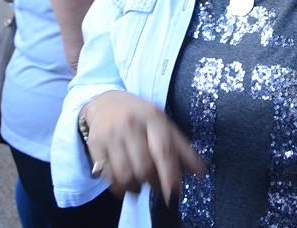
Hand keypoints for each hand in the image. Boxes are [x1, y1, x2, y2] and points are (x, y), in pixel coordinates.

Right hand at [84, 91, 204, 202]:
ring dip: (136, 187)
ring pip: (125, 174)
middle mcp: (131, 124)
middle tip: (158, 186)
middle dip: (154, 183)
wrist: (105, 102)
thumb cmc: (141, 116)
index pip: (163, 151)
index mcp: (153, 118)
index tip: (174, 195)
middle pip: (144, 167)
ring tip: (141, 184)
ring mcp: (111, 134)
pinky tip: (126, 183)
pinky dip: (119, 187)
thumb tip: (201, 172)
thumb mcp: (164, 125)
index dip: (170, 176)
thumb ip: (182, 149)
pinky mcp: (95, 144)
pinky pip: (108, 176)